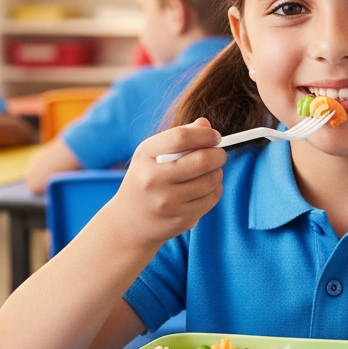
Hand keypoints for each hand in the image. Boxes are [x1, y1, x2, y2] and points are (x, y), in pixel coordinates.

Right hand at [111, 118, 225, 249]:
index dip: (204, 135)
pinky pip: (212, 198)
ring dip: (217, 172)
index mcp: (145, 156)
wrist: (128, 223)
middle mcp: (154, 180)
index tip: (215, 136)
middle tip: (219, 154)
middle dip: (218, 154)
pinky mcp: (181, 219)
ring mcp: (167, 202)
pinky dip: (215, 190)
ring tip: (210, 172)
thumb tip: (205, 125)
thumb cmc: (145, 180)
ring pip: (211, 180)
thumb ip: (178, 137)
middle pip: (202, 160)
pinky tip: (206, 188)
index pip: (181, 137)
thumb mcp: (151, 154)